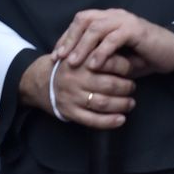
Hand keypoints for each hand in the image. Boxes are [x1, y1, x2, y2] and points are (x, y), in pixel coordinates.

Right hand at [18, 53, 135, 129]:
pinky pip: (92, 120)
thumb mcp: (81, 52)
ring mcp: (72, 97)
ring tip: (131, 103)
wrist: (40, 81)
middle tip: (133, 87)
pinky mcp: (70, 112)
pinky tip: (121, 120)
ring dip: (122, 104)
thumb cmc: (70, 66)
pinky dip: (109, 122)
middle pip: (109, 84)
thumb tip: (129, 53)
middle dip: (126, 87)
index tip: (132, 69)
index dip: (126, 67)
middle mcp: (76, 78)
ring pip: (102, 103)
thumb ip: (100, 51)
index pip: (110, 62)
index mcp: (81, 60)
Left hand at [54, 9, 173, 77]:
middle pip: (84, 19)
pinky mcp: (136, 29)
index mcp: (109, 19)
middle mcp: (115, 15)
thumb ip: (99, 58)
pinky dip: (102, 51)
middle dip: (70, 38)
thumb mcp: (117, 59)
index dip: (66, 37)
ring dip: (82, 45)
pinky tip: (94, 64)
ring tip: (74, 62)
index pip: (81, 21)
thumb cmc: (145, 57)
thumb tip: (76, 67)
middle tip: (60, 58)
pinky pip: (114, 38)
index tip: (56, 56)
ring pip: (96, 27)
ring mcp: (126, 20)